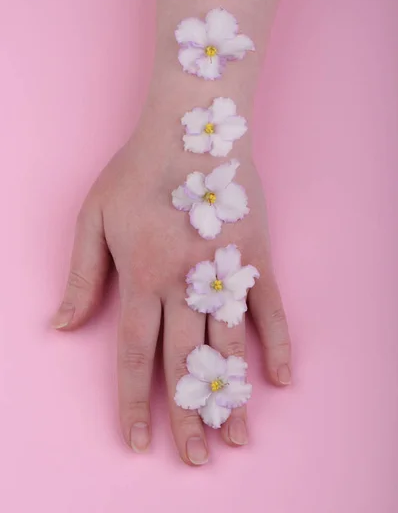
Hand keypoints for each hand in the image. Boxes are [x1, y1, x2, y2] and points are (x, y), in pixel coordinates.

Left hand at [51, 111, 290, 465]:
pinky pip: (269, 307)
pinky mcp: (254, 256)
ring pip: (228, 345)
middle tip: (196, 459)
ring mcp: (223, 271)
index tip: (139, 440)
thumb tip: (59, 325)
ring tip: (238, 437)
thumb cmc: (137, 171)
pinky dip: (275, 342)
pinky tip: (279, 377)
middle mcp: (184, 285)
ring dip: (232, 394)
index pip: (134, 355)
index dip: (132, 401)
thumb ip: (81, 275)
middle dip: (188, 415)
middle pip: (184, 363)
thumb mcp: (93, 217)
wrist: (189, 130)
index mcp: (142, 278)